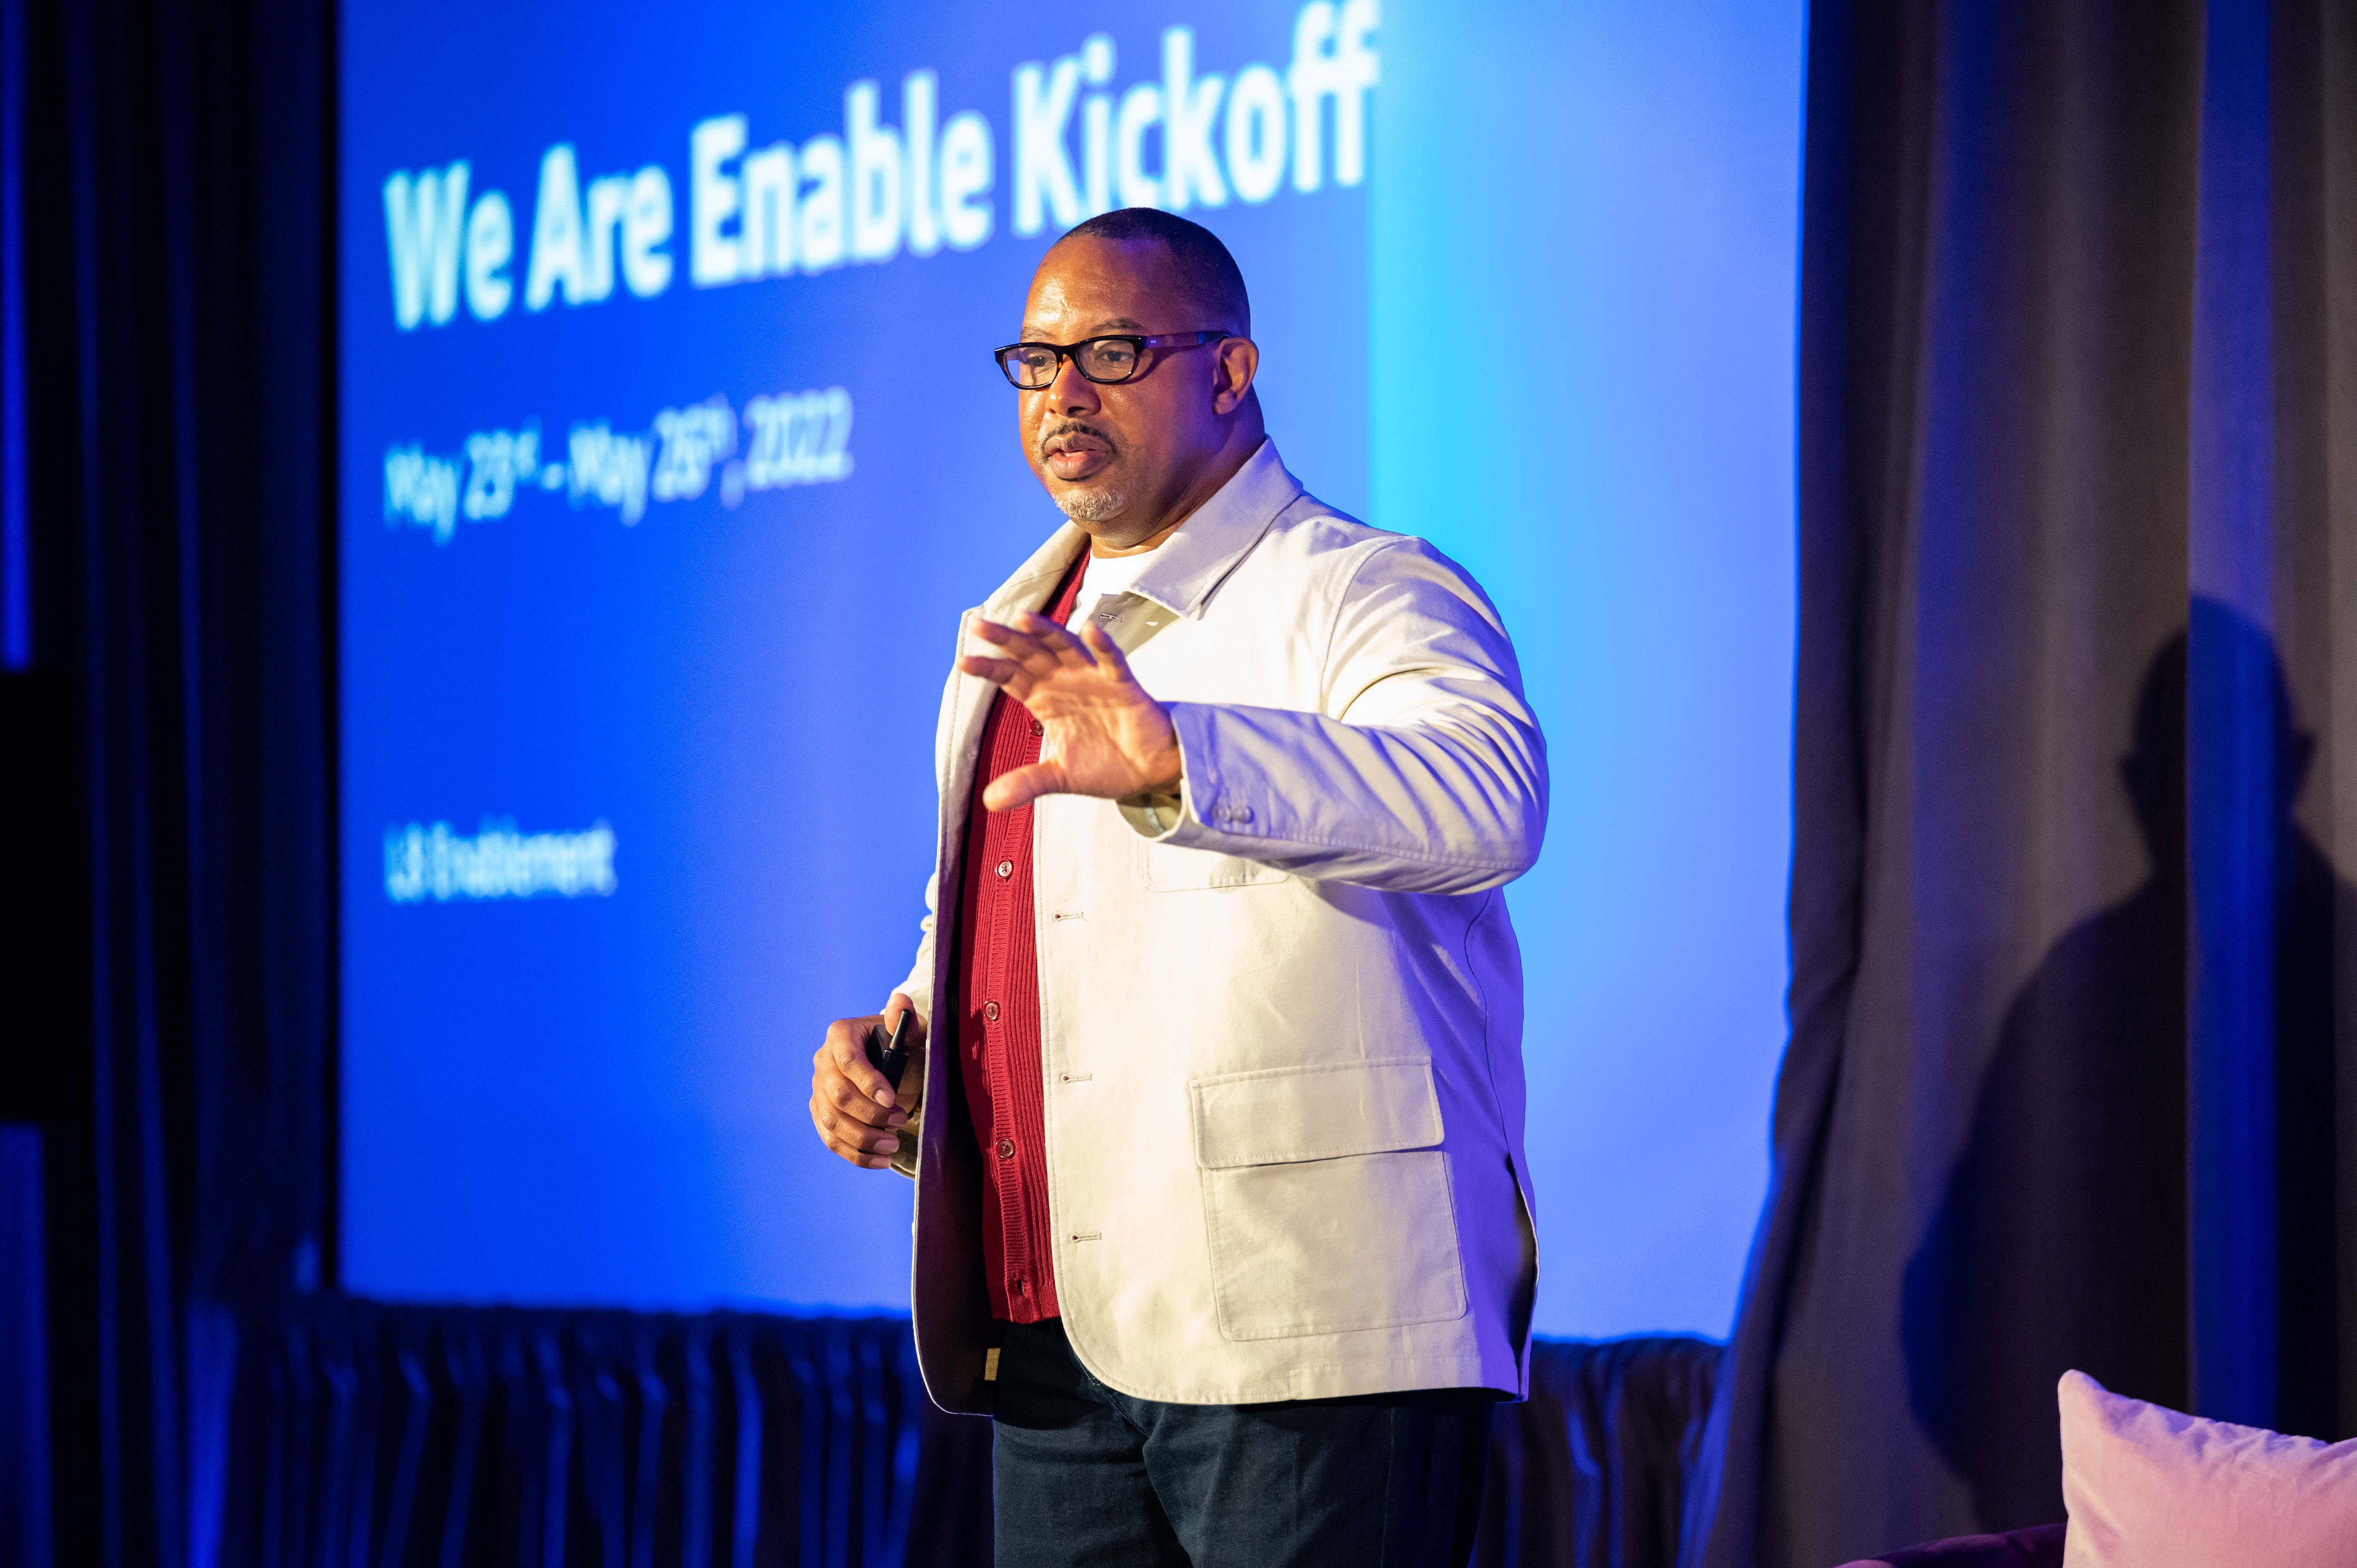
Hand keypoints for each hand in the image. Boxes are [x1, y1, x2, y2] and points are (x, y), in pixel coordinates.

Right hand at [810, 993, 925, 1169]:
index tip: (892, 1101)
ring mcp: (819, 1089)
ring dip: (863, 1139)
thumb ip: (906, 1020)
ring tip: (893, 1146)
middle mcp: (823, 1061)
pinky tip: (881, 1160)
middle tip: (901, 1122)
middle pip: (838, 1096)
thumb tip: (900, 1004)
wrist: (894, 1062)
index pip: (848, 1061)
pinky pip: (831, 1139)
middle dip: (870, 1115)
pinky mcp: (822, 1113)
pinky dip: (855, 1154)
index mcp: (841, 1035)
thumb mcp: (912, 1030)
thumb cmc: (905, 1044)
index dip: (868, 1083)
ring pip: (832, 1122)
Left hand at [958, 610, 1181, 810]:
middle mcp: (1066, 682)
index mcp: (1046, 700)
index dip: (990, 670)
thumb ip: (1027, 783)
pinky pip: (1113, 661)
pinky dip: (1103, 646)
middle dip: (1007, 641)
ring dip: (1047, 633)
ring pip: (1067, 648)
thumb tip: (989, 802)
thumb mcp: (1059, 776)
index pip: (1012, 678)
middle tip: (980, 627)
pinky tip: (1091, 631)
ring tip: (1024, 620)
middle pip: (1031, 654)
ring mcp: (1094, 679)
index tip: (963, 663)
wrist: (1148, 771)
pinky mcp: (1124, 686)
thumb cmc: (1105, 763)